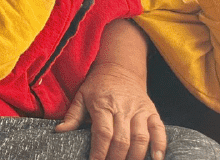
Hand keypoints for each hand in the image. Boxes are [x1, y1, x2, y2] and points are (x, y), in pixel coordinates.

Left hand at [55, 20, 165, 159]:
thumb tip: (59, 131)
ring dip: (135, 156)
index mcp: (103, 104)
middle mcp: (123, 107)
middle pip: (122, 139)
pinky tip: (156, 159)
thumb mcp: (81, 96)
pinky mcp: (152, 111)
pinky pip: (159, 130)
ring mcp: (139, 110)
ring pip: (140, 138)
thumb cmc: (97, 86)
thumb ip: (72, 116)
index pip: (103, 132)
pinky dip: (160, 146)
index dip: (100, 151)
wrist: (119, 69)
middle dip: (115, 157)